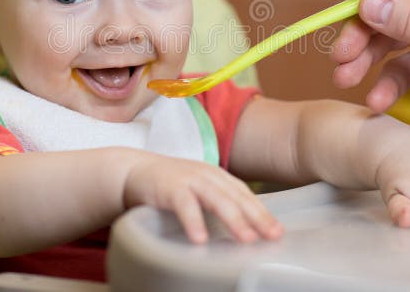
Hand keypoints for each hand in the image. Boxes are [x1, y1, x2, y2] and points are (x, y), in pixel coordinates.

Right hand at [122, 154, 283, 243]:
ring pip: (216, 199)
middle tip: (272, 235)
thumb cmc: (168, 186)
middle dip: (256, 216)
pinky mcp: (168, 188)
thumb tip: (243, 229)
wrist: (132, 170)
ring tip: (247, 239)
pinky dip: (193, 221)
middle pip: (236, 196)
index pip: (244, 194)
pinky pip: (184, 205)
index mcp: (216, 176)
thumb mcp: (198, 191)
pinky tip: (201, 239)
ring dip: (233, 219)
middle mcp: (206, 175)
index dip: (261, 212)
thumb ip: (217, 204)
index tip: (277, 231)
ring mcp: (188, 179)